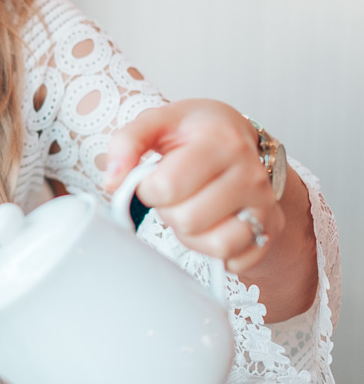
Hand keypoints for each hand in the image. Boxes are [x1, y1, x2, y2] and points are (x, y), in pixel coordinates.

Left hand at [105, 99, 281, 274]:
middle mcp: (250, 173)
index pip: (166, 188)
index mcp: (220, 141)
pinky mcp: (271, 228)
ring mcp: (264, 203)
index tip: (155, 176)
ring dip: (192, 236)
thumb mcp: (157, 122)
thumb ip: (127, 143)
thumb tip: (113, 181)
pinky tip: (212, 225)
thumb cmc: (194, 132)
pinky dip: (216, 253)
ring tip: (191, 210)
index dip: (148, 188)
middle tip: (176, 194)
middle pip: (188, 221)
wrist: (237, 136)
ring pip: (216, 246)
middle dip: (169, 212)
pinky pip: (237, 260)